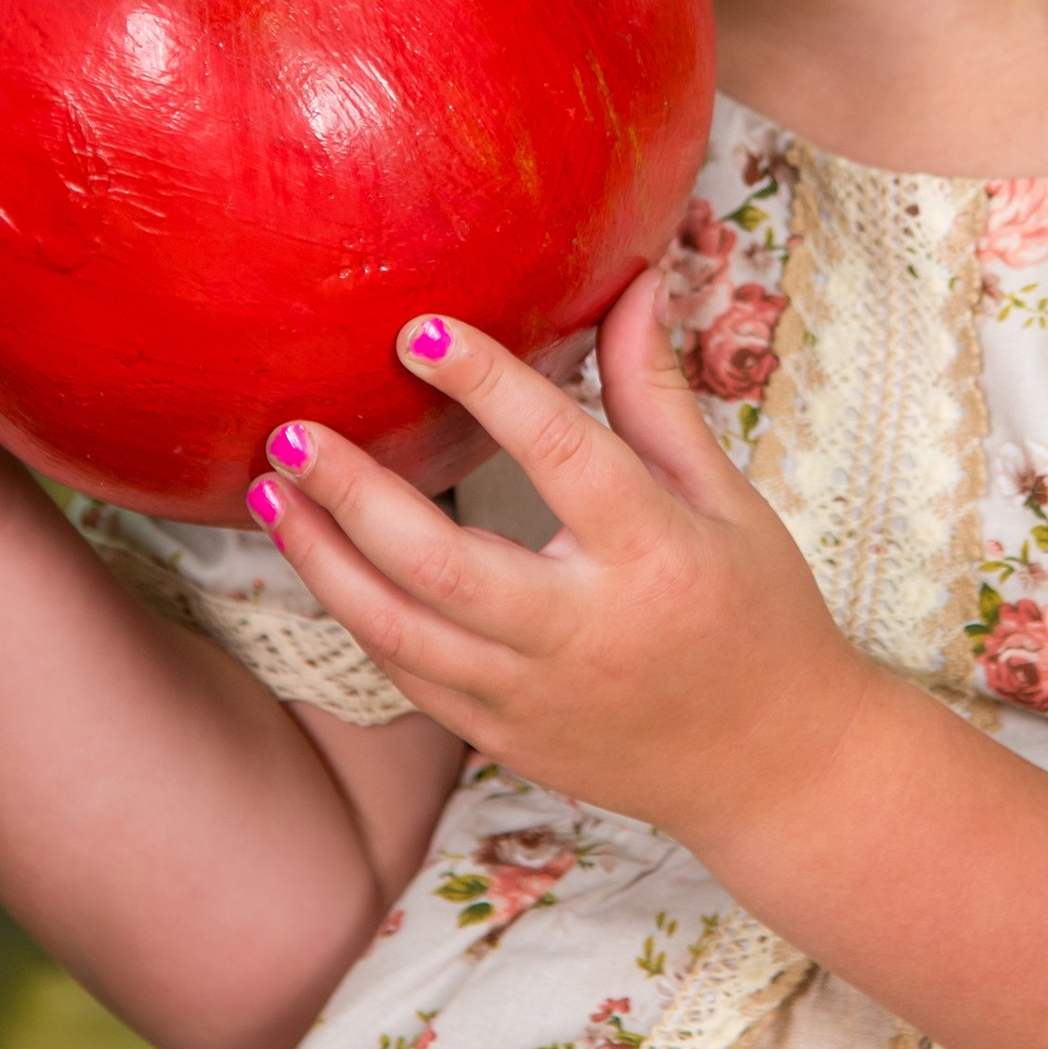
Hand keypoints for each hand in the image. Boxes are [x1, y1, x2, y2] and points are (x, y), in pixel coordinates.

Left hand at [248, 271, 877, 850]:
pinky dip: (358, 617)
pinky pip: (411, 677)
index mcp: (655, 553)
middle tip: (293, 433)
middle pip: (445, 564)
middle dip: (355, 496)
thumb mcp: (727, 498)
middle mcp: (588, 630)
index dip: (487, 387)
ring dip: (324, 560)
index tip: (420, 330)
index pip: (560, 454)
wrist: (775, 765)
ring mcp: (538, 697)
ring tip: (271, 491)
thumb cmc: (757, 612)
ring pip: (402, 632)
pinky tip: (321, 560)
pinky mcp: (507, 738)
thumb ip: (658, 397)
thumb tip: (631, 283)